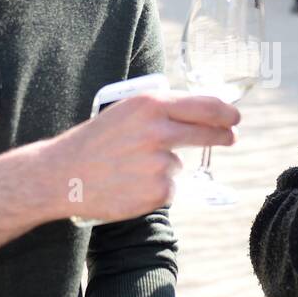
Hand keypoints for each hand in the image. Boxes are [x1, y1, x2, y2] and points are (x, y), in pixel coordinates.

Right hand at [46, 92, 239, 222]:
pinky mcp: (159, 191)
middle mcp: (159, 130)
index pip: (204, 105)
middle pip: (207, 132)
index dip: (224, 111)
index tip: (234, 116)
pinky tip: (131, 185)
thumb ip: (159, 111)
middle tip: (230, 137)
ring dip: (166, 167)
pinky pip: (170, 188)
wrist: (63, 175)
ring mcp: (160, 162)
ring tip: (131, 169)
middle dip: (222, 135)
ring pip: (180, 164)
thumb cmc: (93, 142)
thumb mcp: (125, 112)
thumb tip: (198, 113)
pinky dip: (156, 188)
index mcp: (150, 105)